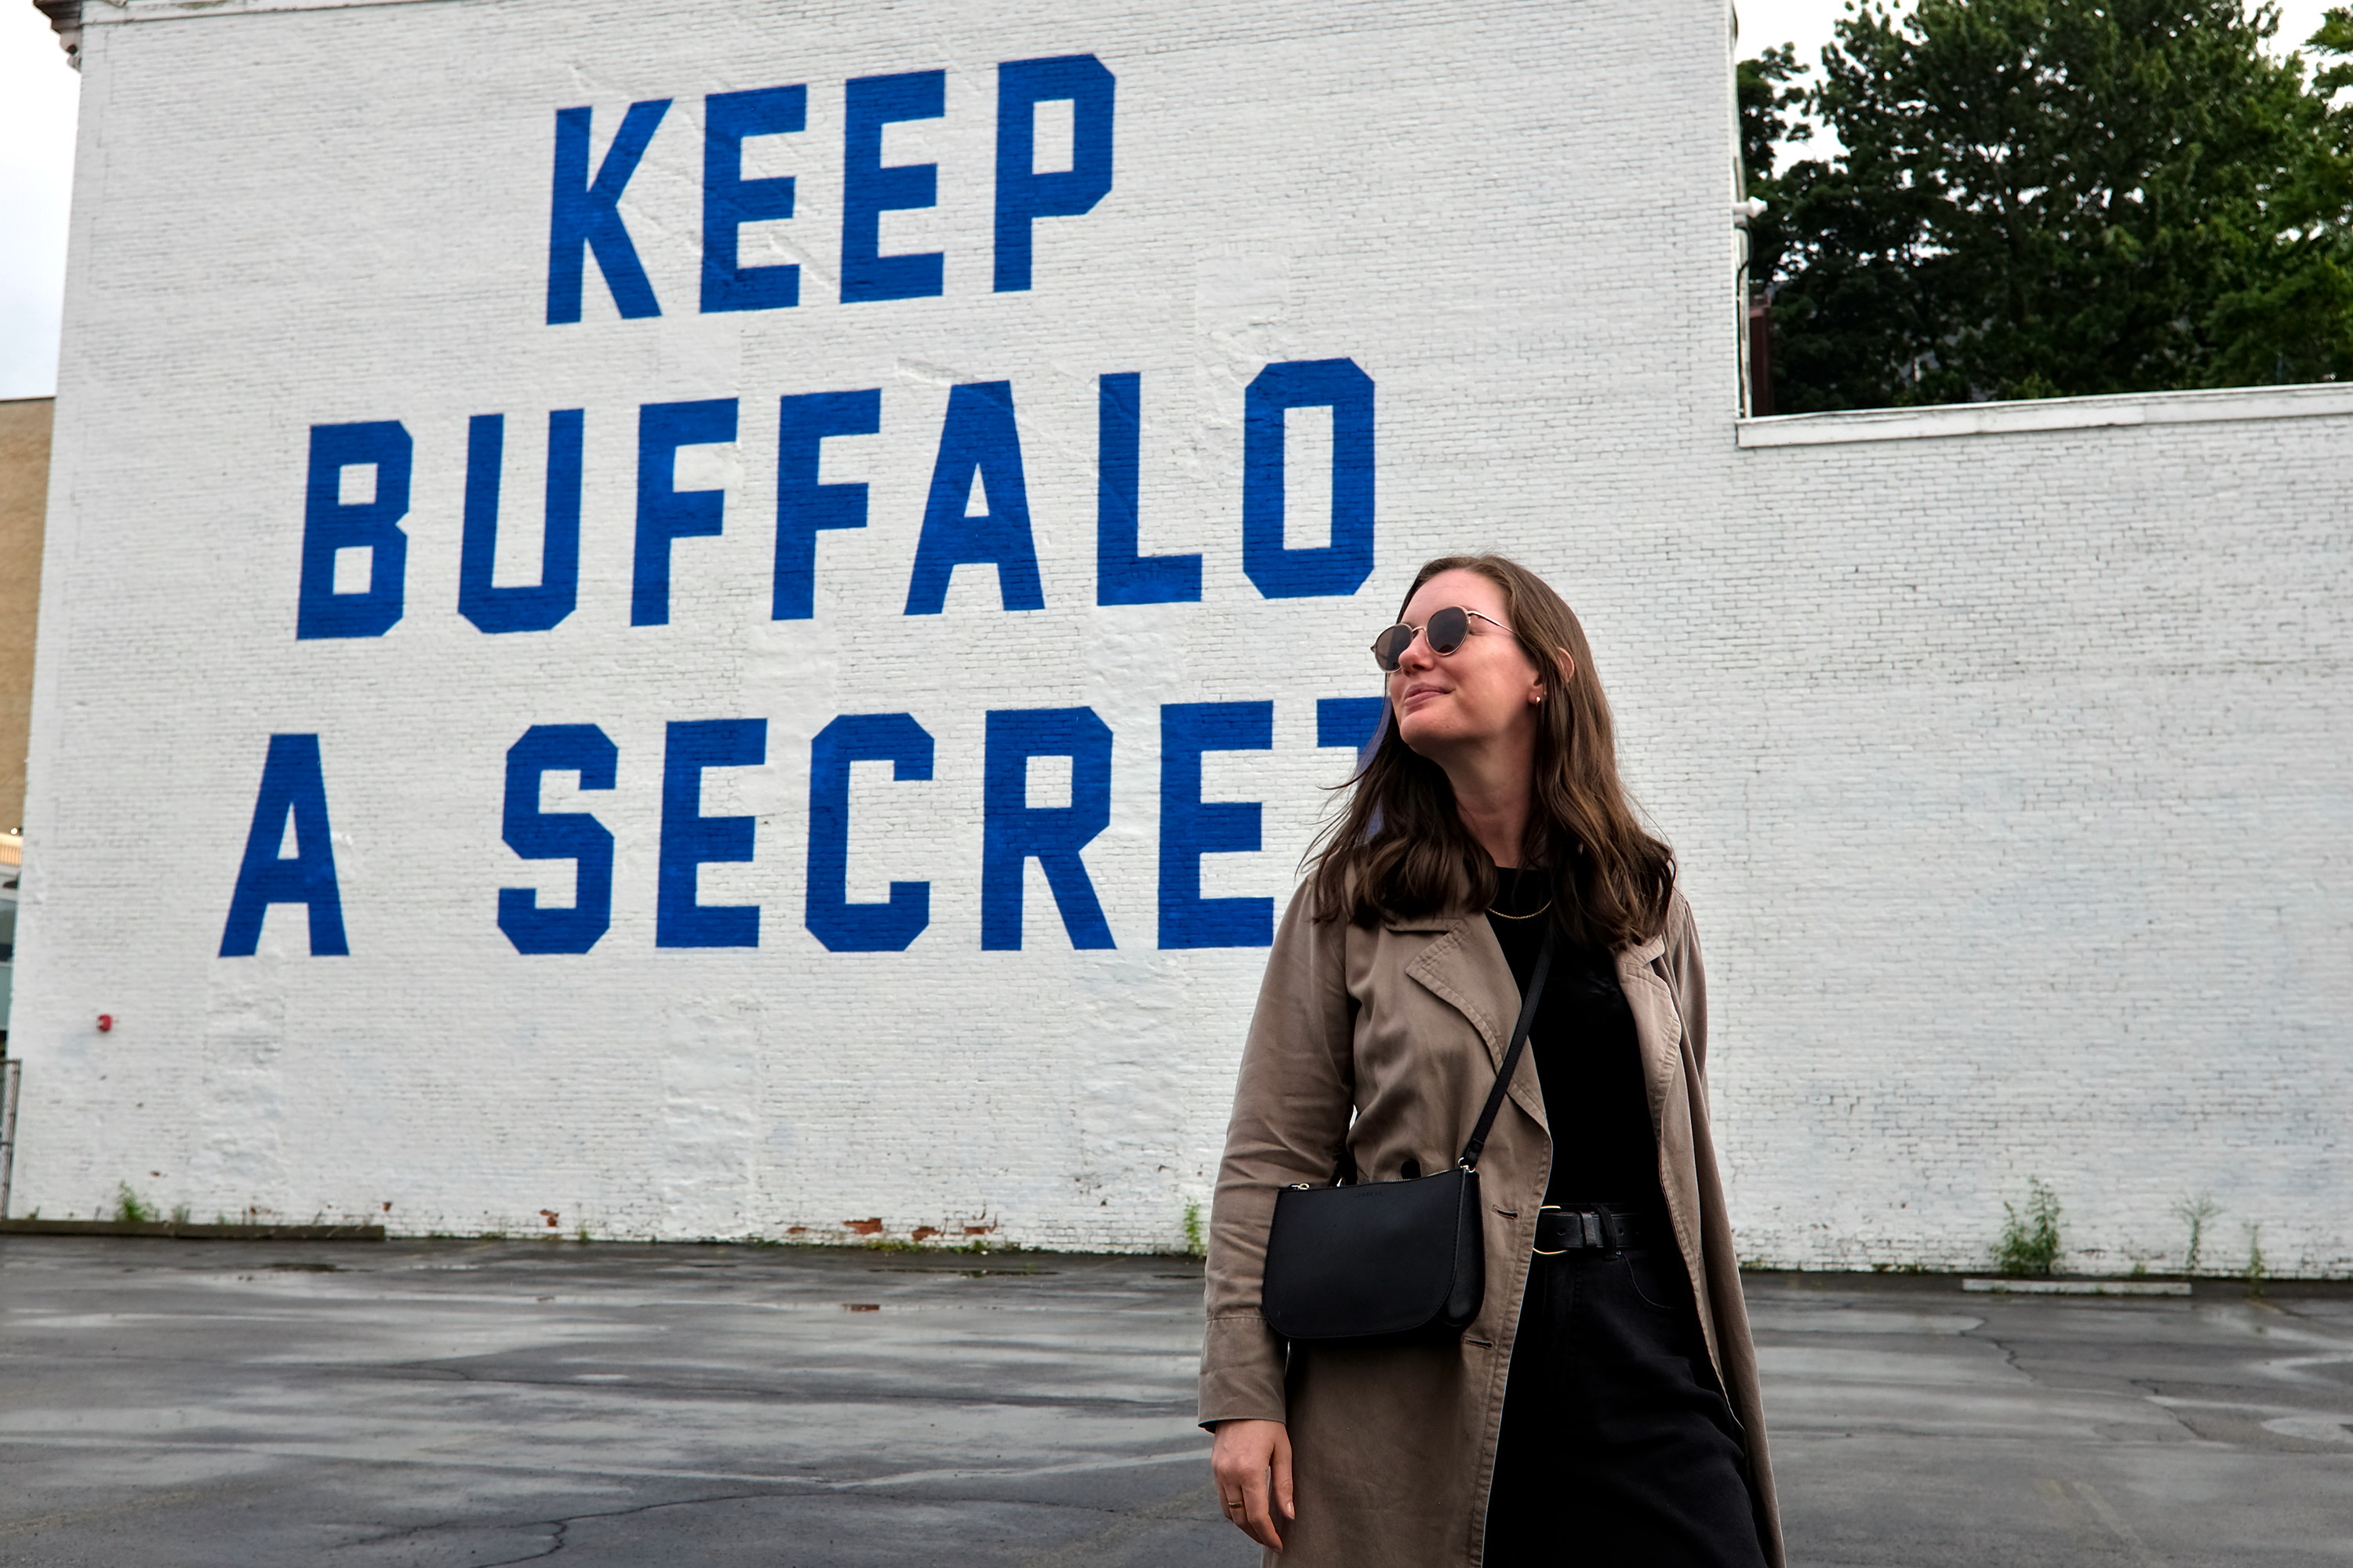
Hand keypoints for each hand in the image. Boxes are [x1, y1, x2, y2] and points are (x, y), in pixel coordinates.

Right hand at [1209, 1418, 1293, 1550]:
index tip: (1279, 1544)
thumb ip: (1285, 1485)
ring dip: (1244, 1526)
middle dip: (1257, 1534)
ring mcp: (1219, 1472)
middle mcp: (1229, 1474)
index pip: (1257, 1515)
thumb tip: (1289, 1515)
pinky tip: (1248, 1511)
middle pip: (1241, 1518)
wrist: (1241, 1400)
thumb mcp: (1283, 1451)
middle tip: (1272, 1541)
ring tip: (1261, 1530)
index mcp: (1249, 1471)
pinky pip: (1222, 1498)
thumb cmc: (1268, 1423)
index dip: (1269, 1534)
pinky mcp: (1214, 1468)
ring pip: (1229, 1512)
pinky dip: (1234, 1511)